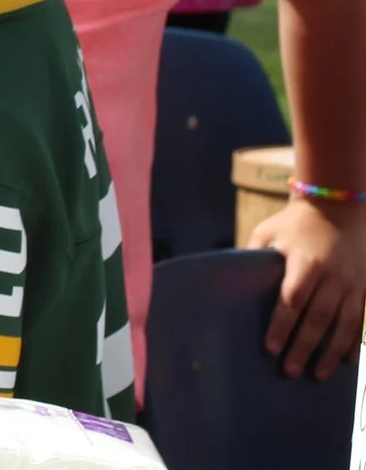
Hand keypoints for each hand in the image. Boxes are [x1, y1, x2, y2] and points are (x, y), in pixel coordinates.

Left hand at [253, 197, 365, 377]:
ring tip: (317, 375)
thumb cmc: (295, 223)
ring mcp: (352, 283)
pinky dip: (352, 343)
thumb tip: (231, 282)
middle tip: (290, 371)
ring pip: (344, 325)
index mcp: (306, 262)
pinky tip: (346, 363)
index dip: (282, 325)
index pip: (292, 299)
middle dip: (304, 346)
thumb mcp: (268, 233)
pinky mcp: (364, 288)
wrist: (339, 207)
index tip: (270, 348)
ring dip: (330, 353)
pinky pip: (360, 320)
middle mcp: (332, 276)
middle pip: (318, 318)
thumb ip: (254, 257)